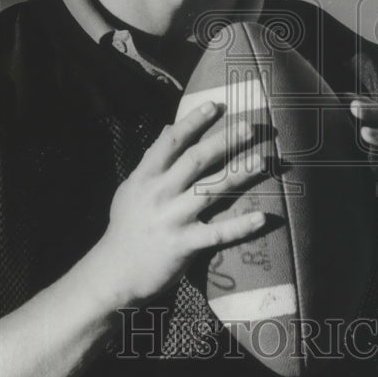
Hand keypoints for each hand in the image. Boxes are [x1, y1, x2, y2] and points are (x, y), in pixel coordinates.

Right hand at [96, 101, 266, 306]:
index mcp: (146, 176)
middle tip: (249, 126)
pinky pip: (218, 233)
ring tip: (261, 161)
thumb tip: (169, 127)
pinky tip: (263, 217)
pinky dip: (241, 226)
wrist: (114, 271)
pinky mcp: (184, 244)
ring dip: (238, 174)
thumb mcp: (132, 187)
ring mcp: (172, 218)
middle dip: (223, 141)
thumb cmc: (126, 226)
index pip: (171, 141)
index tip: (215, 105)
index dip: (193, 121)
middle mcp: (160, 193)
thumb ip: (152, 159)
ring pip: (210, 191)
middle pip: (196, 160)